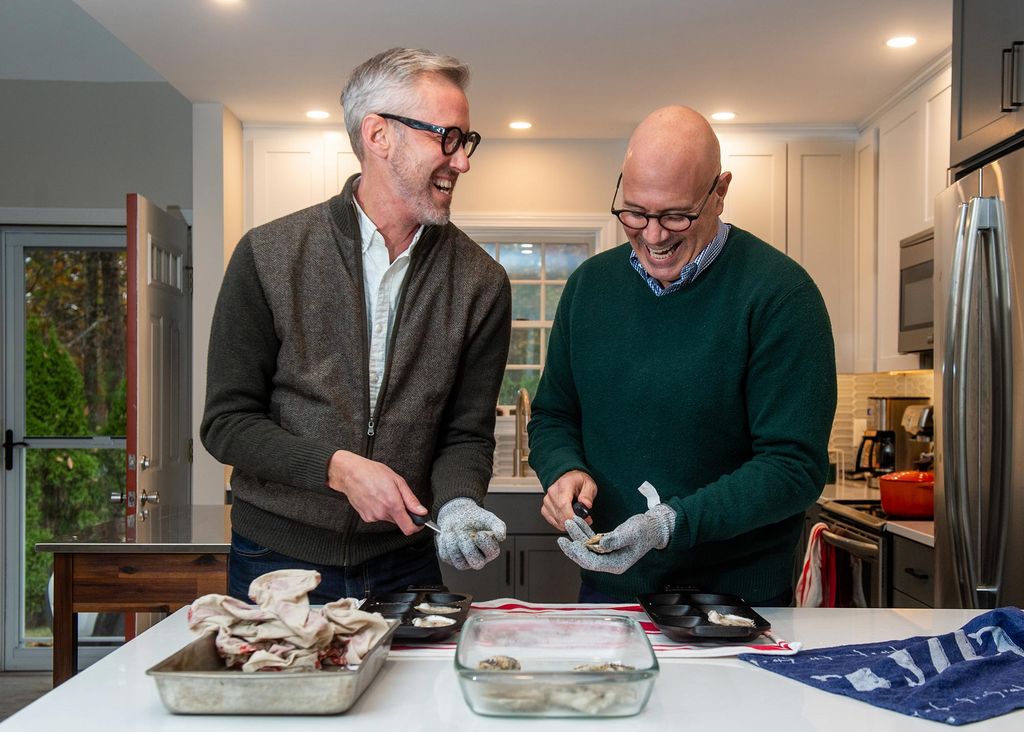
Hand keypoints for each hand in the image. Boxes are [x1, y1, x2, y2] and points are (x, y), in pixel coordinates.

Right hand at [326, 450, 424, 534]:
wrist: (351, 474)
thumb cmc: (372, 473)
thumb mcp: (398, 481)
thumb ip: (411, 500)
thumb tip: (421, 511)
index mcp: (392, 504)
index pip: (409, 528)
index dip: (417, 527)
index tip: (419, 522)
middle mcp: (382, 513)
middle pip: (400, 521)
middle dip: (402, 512)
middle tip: (396, 497)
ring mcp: (373, 517)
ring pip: (389, 519)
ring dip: (390, 510)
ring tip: (384, 495)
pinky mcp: (366, 517)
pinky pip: (379, 517)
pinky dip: (381, 510)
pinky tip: (376, 499)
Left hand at [436, 498, 506, 569]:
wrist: (457, 514)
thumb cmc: (475, 518)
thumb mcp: (488, 518)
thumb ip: (498, 525)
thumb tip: (501, 537)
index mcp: (490, 550)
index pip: (492, 553)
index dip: (486, 544)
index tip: (480, 533)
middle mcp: (478, 558)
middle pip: (476, 564)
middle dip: (469, 548)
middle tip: (464, 534)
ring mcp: (463, 560)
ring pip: (460, 564)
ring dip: (455, 546)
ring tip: (454, 532)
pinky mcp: (449, 558)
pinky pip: (446, 555)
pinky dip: (446, 542)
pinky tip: (448, 534)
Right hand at [541, 470, 596, 529]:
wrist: (570, 479)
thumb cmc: (578, 482)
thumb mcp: (589, 485)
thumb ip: (588, 494)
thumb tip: (586, 504)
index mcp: (564, 485)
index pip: (563, 504)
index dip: (571, 516)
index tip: (580, 522)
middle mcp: (552, 492)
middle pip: (560, 514)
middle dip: (573, 522)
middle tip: (585, 520)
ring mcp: (547, 501)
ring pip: (556, 519)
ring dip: (568, 524)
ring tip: (578, 518)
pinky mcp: (545, 508)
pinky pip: (552, 521)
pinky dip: (561, 524)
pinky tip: (568, 520)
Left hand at [557, 504, 675, 574]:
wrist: (652, 527)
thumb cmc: (645, 530)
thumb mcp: (631, 533)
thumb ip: (616, 540)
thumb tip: (601, 544)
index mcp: (617, 563)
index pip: (594, 563)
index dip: (581, 554)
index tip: (573, 544)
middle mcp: (611, 561)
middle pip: (586, 558)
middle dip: (573, 549)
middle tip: (562, 540)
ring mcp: (608, 554)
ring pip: (587, 548)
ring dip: (577, 537)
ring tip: (569, 523)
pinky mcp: (606, 546)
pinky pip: (591, 541)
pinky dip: (584, 532)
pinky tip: (577, 523)